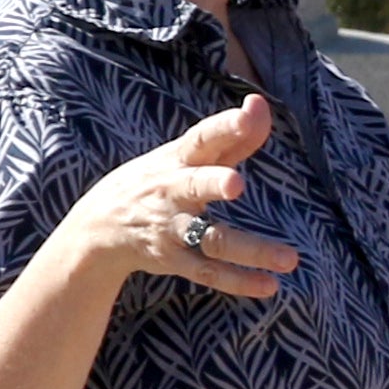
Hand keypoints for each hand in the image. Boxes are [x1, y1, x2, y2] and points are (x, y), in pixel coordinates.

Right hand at [61, 95, 300, 302]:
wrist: (98, 226)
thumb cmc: (157, 180)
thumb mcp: (185, 155)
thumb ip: (229, 135)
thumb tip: (260, 103)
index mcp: (177, 159)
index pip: (201, 138)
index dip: (224, 126)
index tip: (247, 114)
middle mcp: (172, 192)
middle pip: (193, 185)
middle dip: (212, 183)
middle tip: (236, 183)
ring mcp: (171, 229)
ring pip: (212, 240)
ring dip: (251, 250)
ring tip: (290, 258)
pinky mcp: (173, 260)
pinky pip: (208, 273)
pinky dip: (238, 281)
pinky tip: (269, 285)